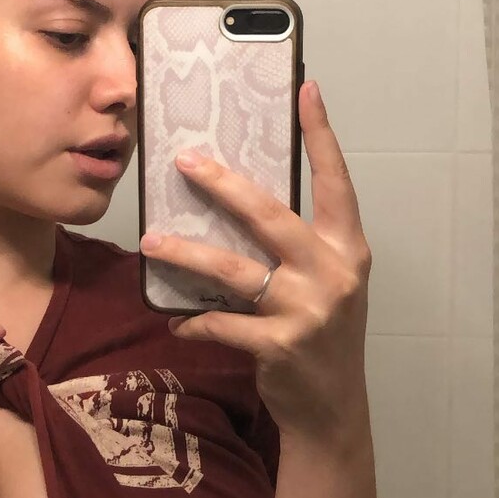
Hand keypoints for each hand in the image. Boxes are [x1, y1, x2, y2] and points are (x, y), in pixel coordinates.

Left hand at [139, 80, 371, 443]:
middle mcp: (334, 273)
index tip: (305, 88)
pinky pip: (222, 324)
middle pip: (271, 216)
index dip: (320, 134)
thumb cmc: (321, 334)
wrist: (332, 410)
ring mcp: (308, 310)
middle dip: (224, 186)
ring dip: (186, 254)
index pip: (336, 180)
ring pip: (235, 270)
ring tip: (150, 240)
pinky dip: (193, 321)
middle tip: (185, 162)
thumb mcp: (326, 281)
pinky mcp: (280, 346)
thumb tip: (240, 194)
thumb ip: (299, 242)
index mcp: (347, 247)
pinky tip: (174, 320)